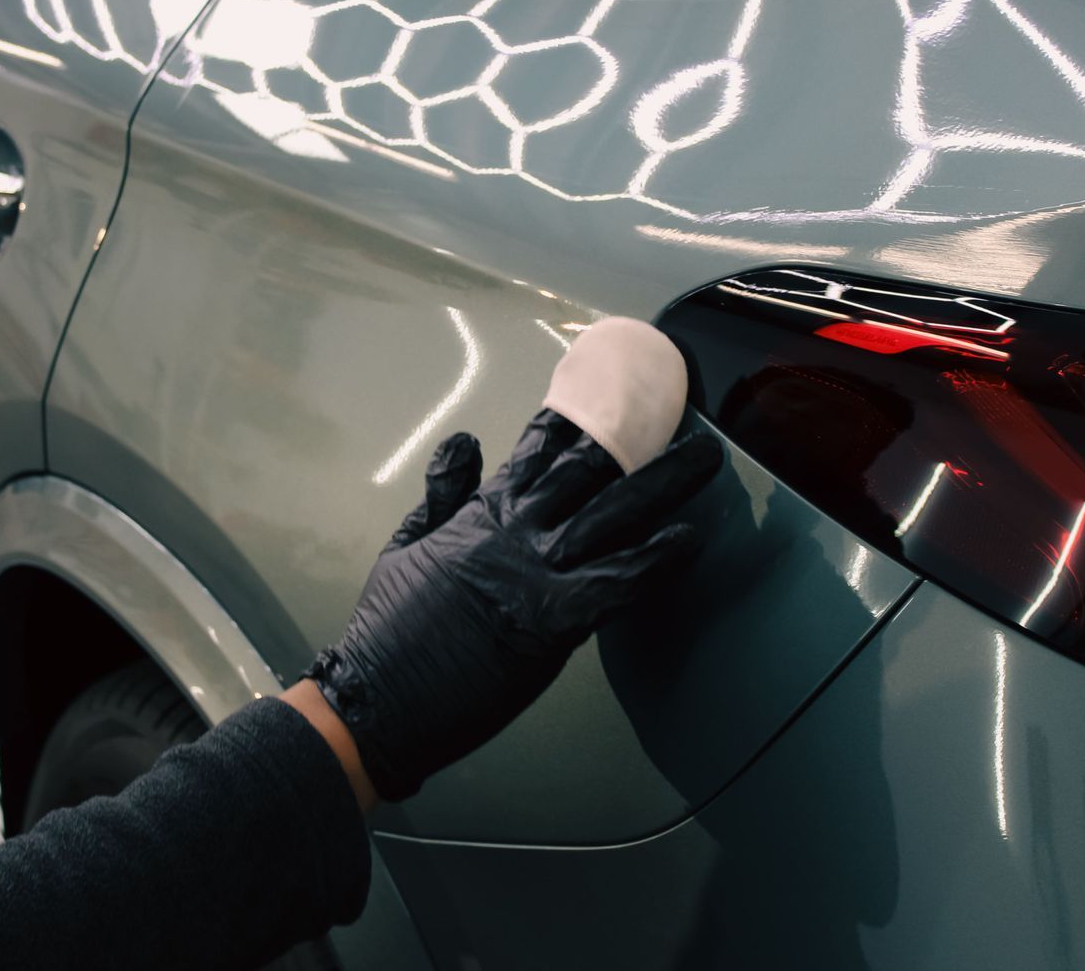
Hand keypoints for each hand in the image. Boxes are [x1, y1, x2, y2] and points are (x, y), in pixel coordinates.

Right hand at [306, 411, 721, 800]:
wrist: (378, 697)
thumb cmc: (389, 631)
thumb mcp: (408, 545)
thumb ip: (442, 492)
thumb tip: (463, 442)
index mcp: (484, 514)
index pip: (537, 451)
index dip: (576, 418)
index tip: (607, 387)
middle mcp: (518, 531)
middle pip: (590, 469)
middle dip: (638, 437)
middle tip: (681, 412)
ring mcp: (538, 572)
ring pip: (615, 513)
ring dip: (666, 484)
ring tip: (706, 459)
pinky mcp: (554, 620)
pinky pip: (619, 582)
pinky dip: (656, 561)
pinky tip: (689, 541)